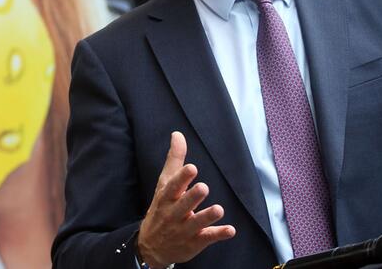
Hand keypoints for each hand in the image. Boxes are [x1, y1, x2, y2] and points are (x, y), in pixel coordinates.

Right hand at [137, 131, 234, 267]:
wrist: (151, 247)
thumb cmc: (161, 209)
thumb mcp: (164, 184)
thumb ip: (174, 160)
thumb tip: (178, 134)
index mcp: (166, 197)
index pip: (172, 186)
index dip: (182, 178)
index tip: (192, 168)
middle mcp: (173, 214)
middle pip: (183, 205)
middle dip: (192, 197)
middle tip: (203, 187)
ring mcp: (184, 229)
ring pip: (196, 223)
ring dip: (207, 217)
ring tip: (219, 209)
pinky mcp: (194, 242)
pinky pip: (206, 238)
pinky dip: (218, 234)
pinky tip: (230, 230)